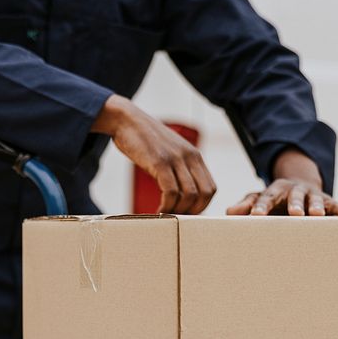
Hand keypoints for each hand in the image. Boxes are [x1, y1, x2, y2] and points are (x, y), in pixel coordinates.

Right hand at [93, 95, 215, 213]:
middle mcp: (189, 157)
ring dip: (178, 210)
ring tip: (165, 214)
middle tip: (177, 218)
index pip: (211, 188)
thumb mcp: (170, 152)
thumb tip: (182, 193)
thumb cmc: (145, 140)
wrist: (127, 120)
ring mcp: (175, 159)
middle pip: (204, 194)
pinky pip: (171, 191)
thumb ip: (180, 168)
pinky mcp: (159, 162)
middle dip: (192, 212)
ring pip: (189, 195)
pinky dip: (166, 206)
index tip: (187, 213)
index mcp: (195, 156)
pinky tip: (158, 210)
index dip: (202, 206)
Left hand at [226, 148, 337, 215]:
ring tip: (316, 215)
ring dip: (316, 206)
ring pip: (315, 199)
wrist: (300, 186)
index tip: (256, 216)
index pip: (266, 198)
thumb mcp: (259, 200)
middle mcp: (294, 191)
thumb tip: (229, 212)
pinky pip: (336, 204)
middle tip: (294, 214)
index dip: (261, 207)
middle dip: (294, 204)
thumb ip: (246, 205)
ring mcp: (312, 195)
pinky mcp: (328, 201)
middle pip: (293, 196)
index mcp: (275, 191)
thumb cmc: (275, 201)